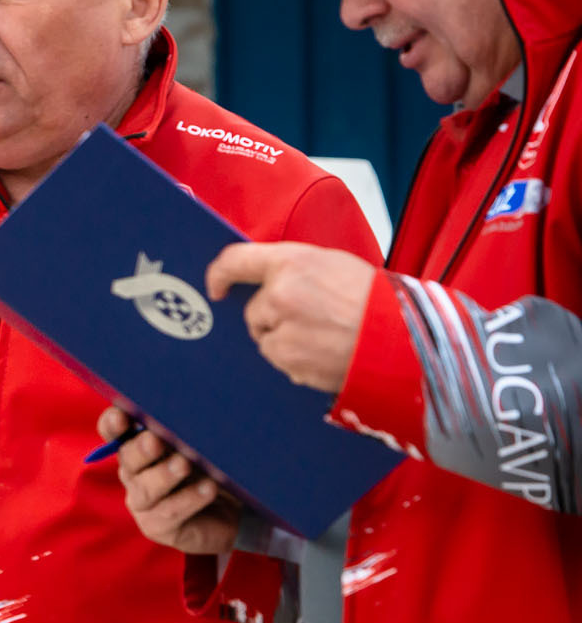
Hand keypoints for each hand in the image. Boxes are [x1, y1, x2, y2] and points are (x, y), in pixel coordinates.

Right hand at [98, 406, 241, 555]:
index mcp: (136, 445)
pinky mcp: (155, 526)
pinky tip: (208, 488)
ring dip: (164, 475)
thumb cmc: (211, 468)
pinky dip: (189, 499)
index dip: (113, 424)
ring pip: (146, 488)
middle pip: (128, 458)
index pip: (113, 431)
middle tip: (155, 441)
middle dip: (141, 449)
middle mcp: (133, 472)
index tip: (123, 417)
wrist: (230, 511)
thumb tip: (190, 417)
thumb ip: (187, 432)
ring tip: (185, 465)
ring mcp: (142, 501)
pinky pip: (169, 513)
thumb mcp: (200, 445)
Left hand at [205, 241, 375, 395]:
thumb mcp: (335, 266)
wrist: (406, 337)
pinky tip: (326, 354)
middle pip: (254, 310)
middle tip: (316, 319)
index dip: (219, 274)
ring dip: (286, 341)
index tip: (216, 287)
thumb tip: (268, 285)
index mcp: (293, 262)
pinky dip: (296, 361)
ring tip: (327, 337)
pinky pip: (279, 361)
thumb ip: (297, 272)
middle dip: (275, 318)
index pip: (237, 260)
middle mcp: (280, 293)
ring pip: (266, 338)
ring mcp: (282, 328)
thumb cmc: (377, 301)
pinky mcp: (288, 358)